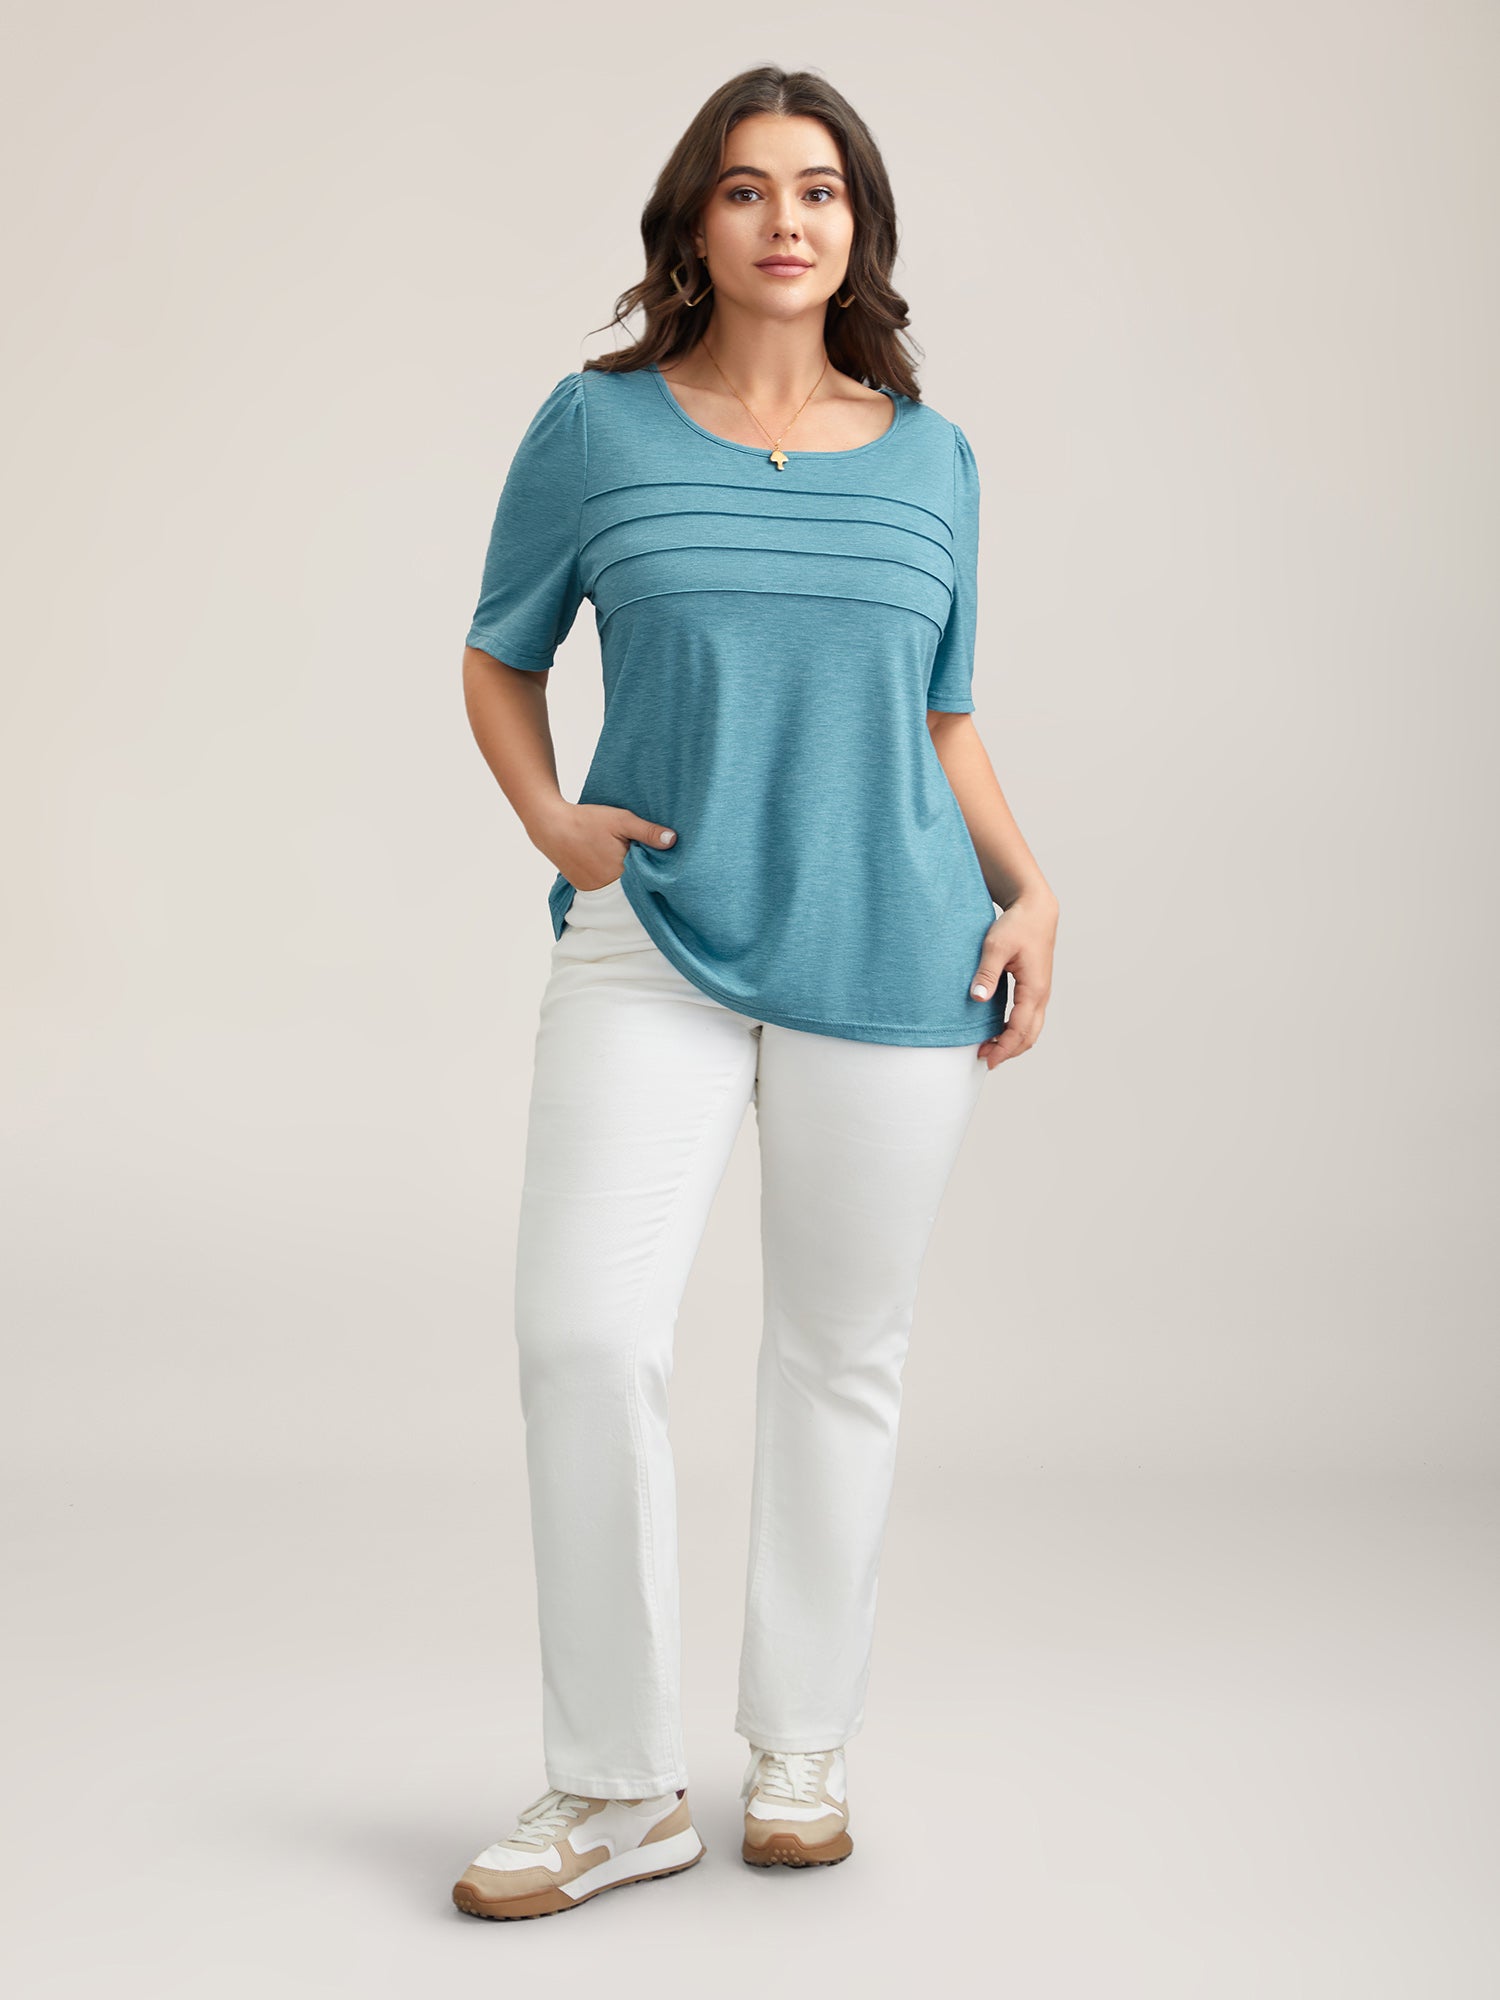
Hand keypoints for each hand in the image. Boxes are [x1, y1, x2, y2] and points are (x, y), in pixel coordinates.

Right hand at [533, 800, 676, 892]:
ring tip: (627, 859)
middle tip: (647, 857)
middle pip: (635, 885)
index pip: (649, 879)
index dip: (657, 869)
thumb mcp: (621, 820)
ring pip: (621, 887)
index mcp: (622, 873)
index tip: (664, 859)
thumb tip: (673, 841)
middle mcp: (609, 888)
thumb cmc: (586, 821)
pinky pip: (606, 887)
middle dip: (643, 873)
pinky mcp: (585, 888)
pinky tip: (612, 862)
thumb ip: (647, 832)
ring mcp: (595, 890)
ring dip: (627, 877)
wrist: (550, 826)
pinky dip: (612, 878)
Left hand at [971, 890, 1057, 1069]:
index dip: (1003, 1047)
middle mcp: (1041, 994)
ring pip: (1032, 1028)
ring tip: (989, 1047)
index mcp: (1034, 989)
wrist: (1036, 909)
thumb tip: (977, 998)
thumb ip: (986, 974)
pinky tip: (998, 1030)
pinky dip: (1016, 1030)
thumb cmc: (1017, 925)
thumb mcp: (996, 947)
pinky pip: (1029, 1018)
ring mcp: (1041, 992)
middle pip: (1029, 1035)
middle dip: (1008, 1050)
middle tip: (985, 1059)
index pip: (1019, 1029)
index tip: (985, 1058)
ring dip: (1013, 1042)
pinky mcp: (1036, 988)